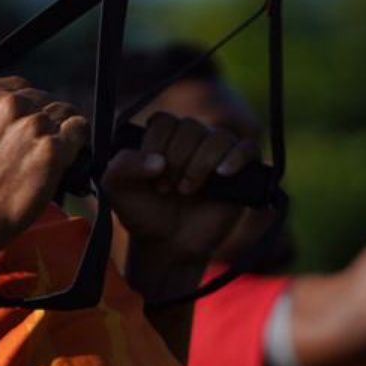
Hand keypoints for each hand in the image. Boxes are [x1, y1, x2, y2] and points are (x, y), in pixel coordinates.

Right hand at [0, 77, 88, 256]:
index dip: (30, 108)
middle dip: (46, 121)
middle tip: (37, 148)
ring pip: (65, 113)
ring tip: (47, 156)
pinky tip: (64, 157)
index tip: (29, 125)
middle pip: (46, 100)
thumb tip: (14, 109)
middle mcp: (10, 105)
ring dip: (61, 132)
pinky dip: (76, 142)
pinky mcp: (52, 149)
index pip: (23, 88)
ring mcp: (33, 125)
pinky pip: (79, 130)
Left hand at [101, 112, 257, 298]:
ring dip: (199, 164)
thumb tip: (157, 161)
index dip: (156, 145)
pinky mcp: (241, 171)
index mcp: (164, 135)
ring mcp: (218, 153)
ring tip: (186, 190)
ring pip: (218, 137)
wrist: (167, 244)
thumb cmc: (143, 212)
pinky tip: (221, 174)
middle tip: (166, 188)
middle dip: (176, 160)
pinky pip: (248, 149)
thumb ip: (122, 166)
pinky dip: (236, 157)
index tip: (150, 175)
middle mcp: (193, 138)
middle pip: (191, 127)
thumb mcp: (117, 189)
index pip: (165, 121)